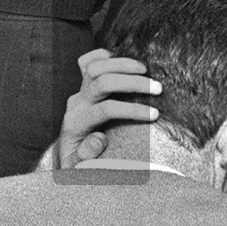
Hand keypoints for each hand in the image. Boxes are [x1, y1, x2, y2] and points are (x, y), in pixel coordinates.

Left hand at [55, 48, 160, 167]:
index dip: (131, 110)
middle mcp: (76, 104)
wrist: (68, 158)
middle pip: (102, 83)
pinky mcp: (82, 85)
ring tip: (147, 70)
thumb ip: (87, 157)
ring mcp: (79, 92)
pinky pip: (87, 62)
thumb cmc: (79, 166)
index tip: (155, 115)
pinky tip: (124, 60)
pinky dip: (104, 56)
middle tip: (158, 88)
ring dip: (123, 64)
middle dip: (132, 83)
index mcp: (76, 125)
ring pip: (95, 67)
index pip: (105, 110)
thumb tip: (99, 138)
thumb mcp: (79, 169)